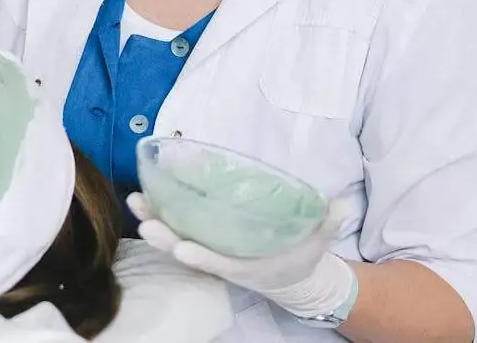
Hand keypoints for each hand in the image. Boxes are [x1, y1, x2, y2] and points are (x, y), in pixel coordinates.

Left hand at [126, 192, 353, 315]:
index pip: (221, 262)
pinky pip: (181, 231)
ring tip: (135, 202)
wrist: (294, 277)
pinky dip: (163, 217)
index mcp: (250, 265)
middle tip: (142, 218)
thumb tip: (341, 205)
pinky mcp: (209, 241)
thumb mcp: (319, 242)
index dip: (201, 256)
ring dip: (155, 222)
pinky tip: (147, 200)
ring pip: (179, 239)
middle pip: (189, 250)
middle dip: (164, 235)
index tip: (181, 248)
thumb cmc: (303, 257)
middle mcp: (225, 259)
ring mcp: (214, 251)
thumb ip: (329, 223)